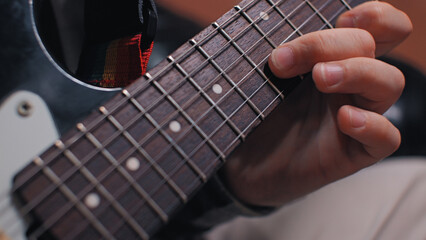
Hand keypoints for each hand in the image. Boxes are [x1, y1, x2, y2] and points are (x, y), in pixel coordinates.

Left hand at [222, 2, 411, 206]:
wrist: (241, 165)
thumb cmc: (252, 115)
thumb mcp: (257, 79)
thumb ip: (275, 54)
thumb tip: (270, 28)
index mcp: (332, 59)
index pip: (375, 26)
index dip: (372, 14)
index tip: (340, 18)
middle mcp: (349, 83)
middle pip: (372, 46)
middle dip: (331, 44)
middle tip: (284, 61)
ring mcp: (355, 115)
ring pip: (389, 83)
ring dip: (357, 72)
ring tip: (320, 79)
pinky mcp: (354, 151)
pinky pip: (387, 138)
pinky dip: (372, 125)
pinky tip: (344, 119)